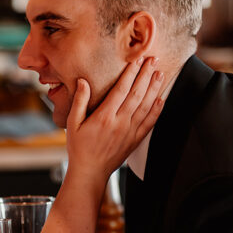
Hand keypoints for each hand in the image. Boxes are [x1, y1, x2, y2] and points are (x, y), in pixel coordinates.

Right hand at [66, 57, 163, 194]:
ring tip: (159, 73)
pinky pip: (149, 122)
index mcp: (104, 117)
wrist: (90, 172)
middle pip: (137, 94)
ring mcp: (129, 132)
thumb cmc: (79, 148)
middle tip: (153, 60)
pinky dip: (157, 110)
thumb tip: (83, 81)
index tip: (136, 60)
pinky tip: (160, 98)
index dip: (130, 73)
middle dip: (145, 75)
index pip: (121, 90)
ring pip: (146, 106)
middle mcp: (119, 123)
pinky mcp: (135, 140)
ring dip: (154, 88)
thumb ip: (79, 101)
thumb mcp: (72, 124)